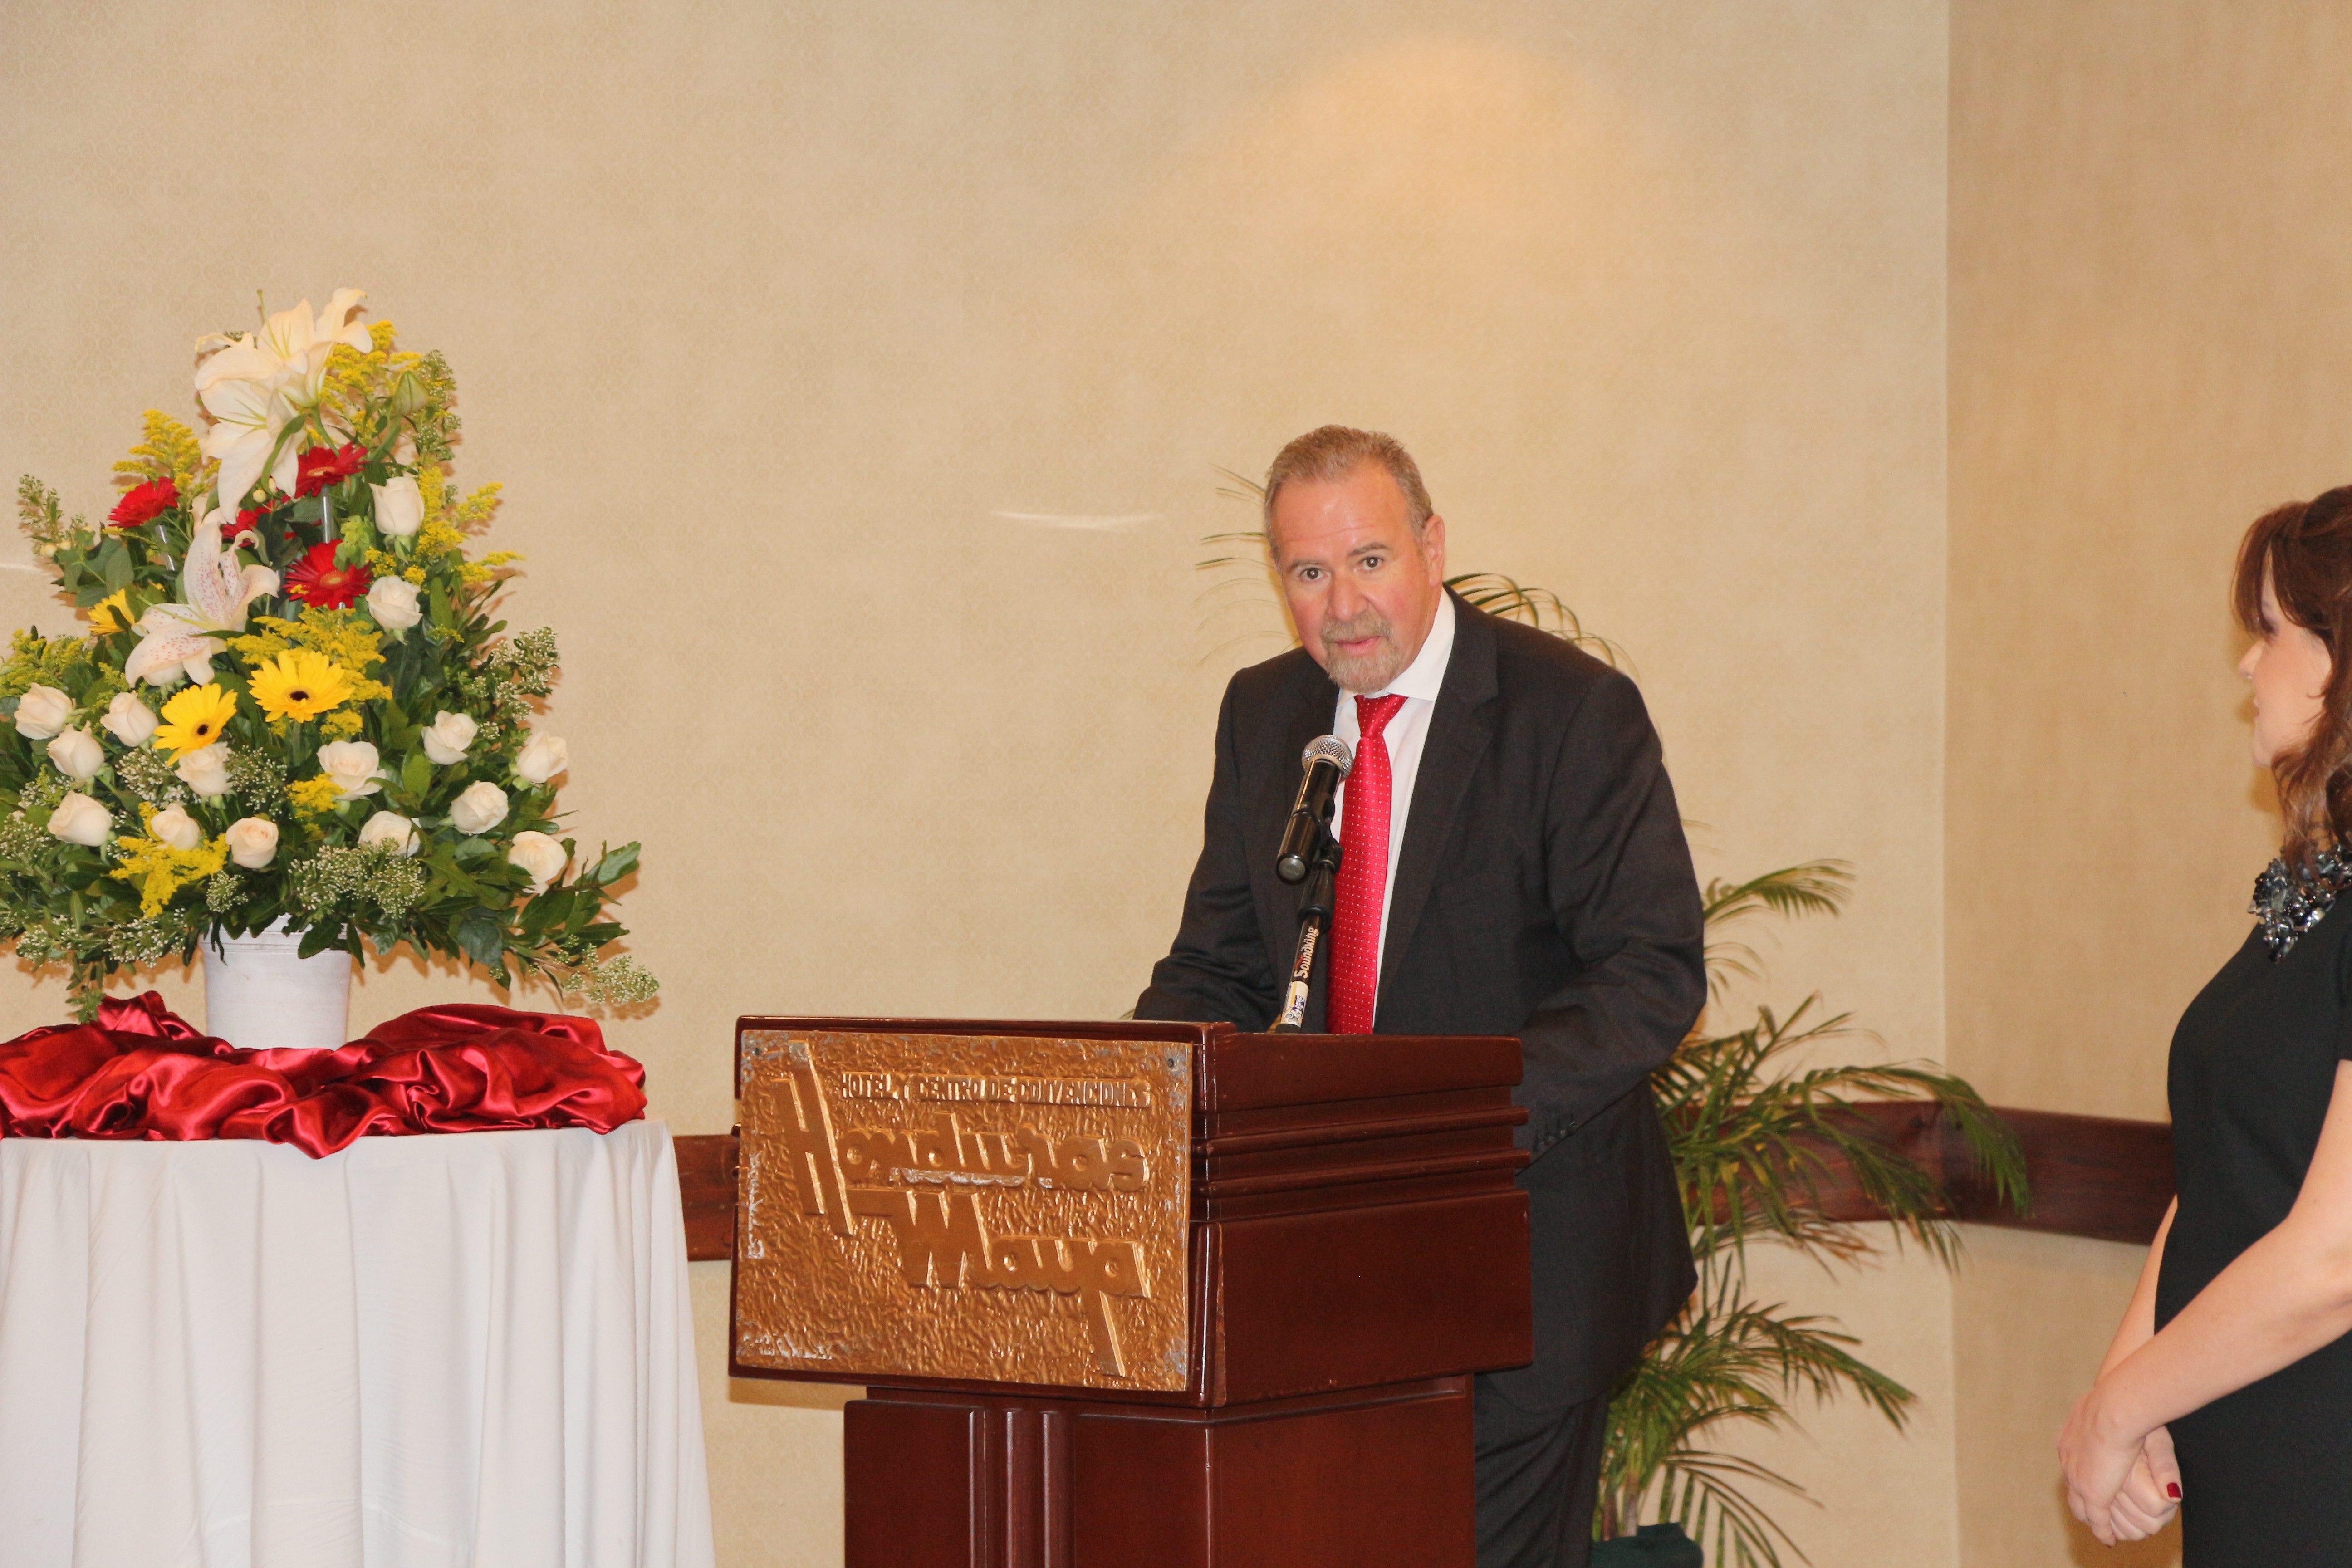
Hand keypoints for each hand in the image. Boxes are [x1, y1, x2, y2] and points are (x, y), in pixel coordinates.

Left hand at [2060, 1389, 2179, 1545]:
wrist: (2116, 1406)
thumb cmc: (2123, 1402)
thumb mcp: (2116, 1412)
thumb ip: (2115, 1425)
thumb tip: (2132, 1434)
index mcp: (2070, 1439)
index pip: (2071, 1465)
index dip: (2080, 1479)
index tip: (2088, 1488)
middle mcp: (2068, 1460)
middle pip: (2072, 1489)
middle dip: (2084, 1504)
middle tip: (2097, 1517)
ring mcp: (2077, 1478)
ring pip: (2081, 1508)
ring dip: (2093, 1520)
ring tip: (2105, 1530)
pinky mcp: (2093, 1493)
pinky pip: (2097, 1519)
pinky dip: (2103, 1530)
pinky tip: (2109, 1538)